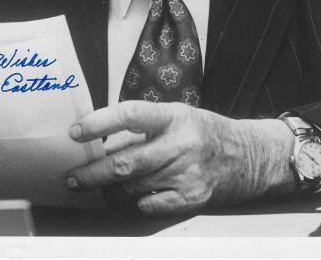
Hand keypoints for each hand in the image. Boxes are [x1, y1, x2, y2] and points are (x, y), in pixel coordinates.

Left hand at [67, 101, 295, 214]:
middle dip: (93, 172)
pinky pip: (148, 206)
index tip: (76, 132)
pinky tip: (127, 197)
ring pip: (133, 187)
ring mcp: (187, 174)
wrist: (247, 156)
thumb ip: (143, 128)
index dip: (99, 123)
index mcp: (174, 116)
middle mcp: (181, 144)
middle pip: (126, 162)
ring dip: (108, 190)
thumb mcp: (176, 116)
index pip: (130, 115)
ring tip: (96, 186)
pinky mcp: (191, 199)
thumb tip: (102, 141)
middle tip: (74, 176)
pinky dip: (132, 202)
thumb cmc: (204, 132)